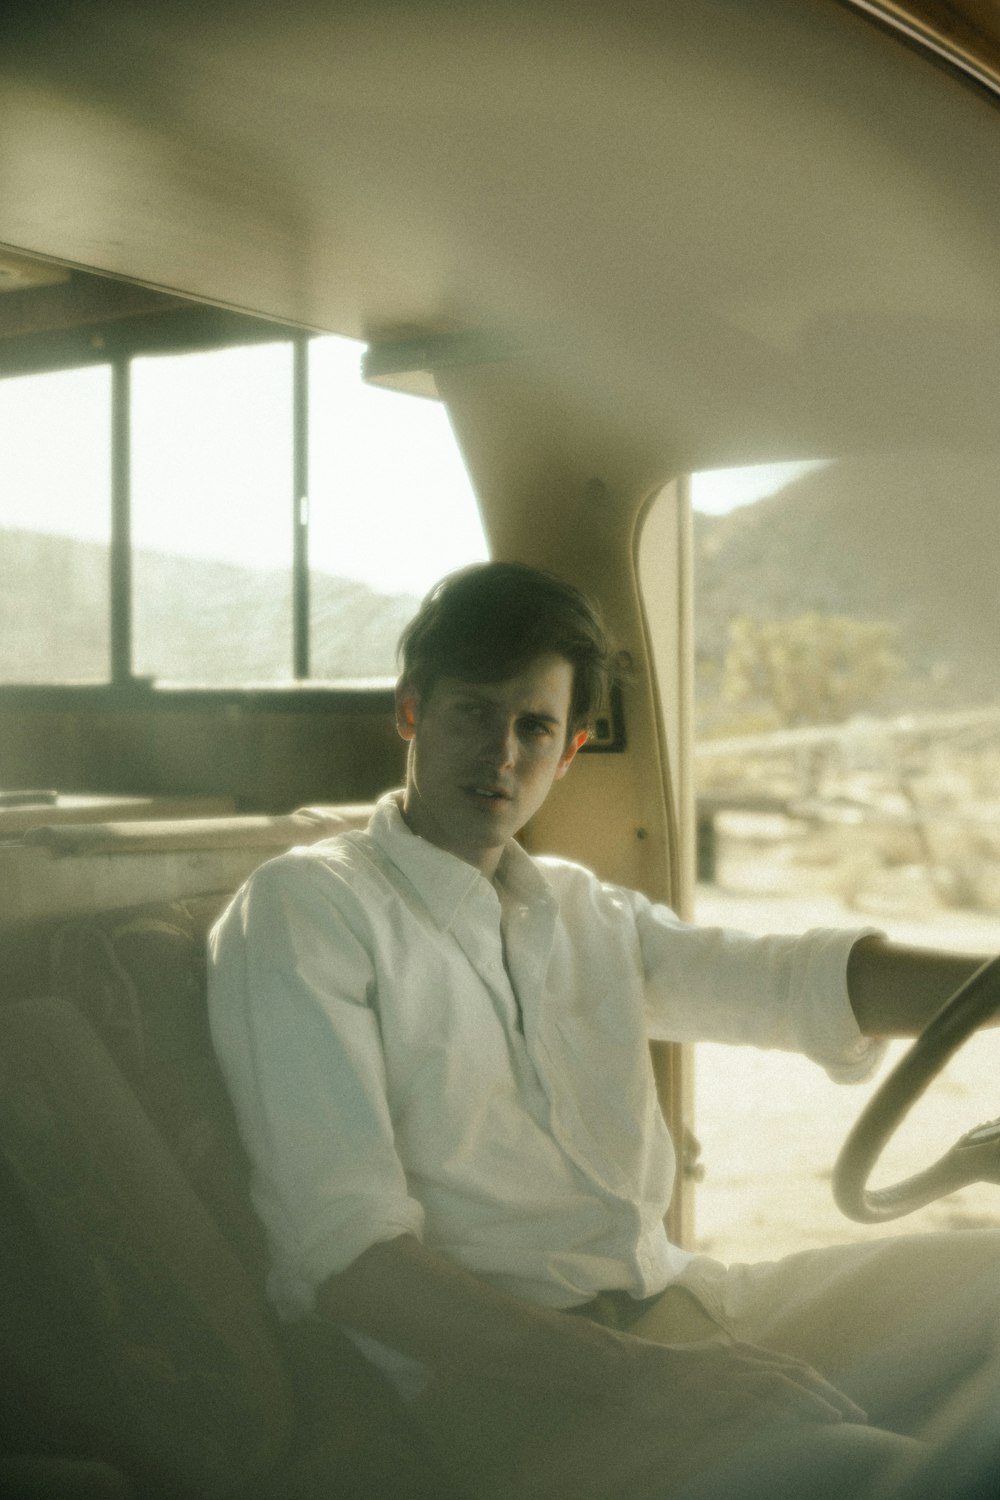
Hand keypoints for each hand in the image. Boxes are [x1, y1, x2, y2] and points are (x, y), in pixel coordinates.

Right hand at [626, 1332, 866, 1429]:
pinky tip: (803, 1423)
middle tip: (857, 1413)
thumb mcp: (702, 1369)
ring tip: (842, 1419)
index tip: (842, 1402)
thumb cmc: (661, 1377)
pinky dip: (787, 1410)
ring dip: (817, 1401)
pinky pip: (761, 1401)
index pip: (790, 1366)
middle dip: (830, 1393)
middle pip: (797, 1372)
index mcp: (738, 1352)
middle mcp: (740, 1357)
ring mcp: (731, 1373)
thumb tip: (747, 1393)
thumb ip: (727, 1375)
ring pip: (786, 1384)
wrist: (630, 1371)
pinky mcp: (720, 1391)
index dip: (819, 1385)